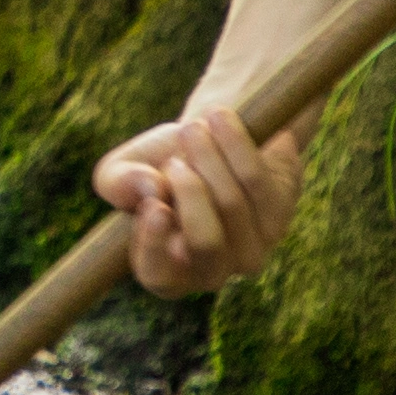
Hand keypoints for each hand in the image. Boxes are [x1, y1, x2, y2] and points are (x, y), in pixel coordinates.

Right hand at [95, 104, 306, 292]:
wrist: (209, 141)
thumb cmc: (160, 165)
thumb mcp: (125, 169)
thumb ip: (118, 182)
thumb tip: (151, 188)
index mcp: (167, 272)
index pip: (158, 277)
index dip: (154, 245)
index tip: (154, 205)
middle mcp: (211, 273)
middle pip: (206, 244)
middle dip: (188, 191)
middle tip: (174, 157)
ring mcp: (250, 252)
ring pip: (231, 206)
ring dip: (208, 157)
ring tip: (193, 127)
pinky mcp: (277, 219)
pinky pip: (257, 182)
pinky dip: (235, 144)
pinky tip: (219, 118)